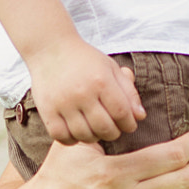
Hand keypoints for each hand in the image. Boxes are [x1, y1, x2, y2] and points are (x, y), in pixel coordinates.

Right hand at [26, 37, 143, 143]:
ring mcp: (63, 103)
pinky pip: (62, 136)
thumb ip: (128, 91)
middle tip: (112, 129)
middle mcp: (82, 93)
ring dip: (94, 137)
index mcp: (101, 81)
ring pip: (84, 135)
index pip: (122, 113)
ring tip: (95, 130)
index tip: (129, 125)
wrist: (50, 48)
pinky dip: (72, 140)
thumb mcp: (110, 68)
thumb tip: (140, 116)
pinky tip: (76, 132)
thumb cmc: (85, 60)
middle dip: (113, 133)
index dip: (129, 124)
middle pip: (105, 128)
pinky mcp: (47, 110)